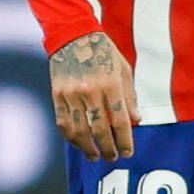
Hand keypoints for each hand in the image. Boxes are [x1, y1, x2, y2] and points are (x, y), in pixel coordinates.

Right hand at [49, 30, 138, 161]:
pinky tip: (78, 143)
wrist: (73, 35)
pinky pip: (63, 122)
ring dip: (88, 148)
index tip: (127, 152)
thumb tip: (136, 120)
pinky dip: (71, 137)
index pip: (120, 121)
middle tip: (112, 158)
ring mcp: (72, 94)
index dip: (125, 141)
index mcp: (111, 84)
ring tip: (94, 156)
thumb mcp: (123, 69)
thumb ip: (130, 96)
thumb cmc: (103, 51)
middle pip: (100, 130)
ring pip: (80, 130)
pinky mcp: (57, 94)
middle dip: (108, 148)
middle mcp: (91, 91)